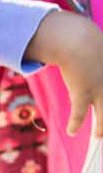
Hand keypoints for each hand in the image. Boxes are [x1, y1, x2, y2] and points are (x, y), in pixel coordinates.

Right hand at [26, 10, 102, 136]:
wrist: (75, 39)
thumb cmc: (83, 37)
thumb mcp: (96, 44)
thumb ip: (94, 49)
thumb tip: (97, 42)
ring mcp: (99, 90)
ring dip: (101, 127)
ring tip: (99, 135)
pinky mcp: (82, 93)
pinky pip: (79, 113)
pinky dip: (75, 122)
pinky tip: (72, 131)